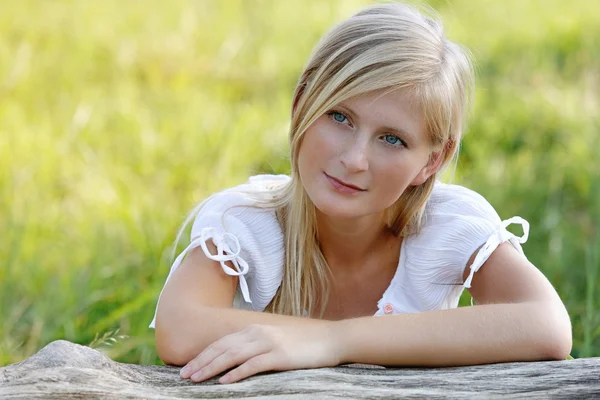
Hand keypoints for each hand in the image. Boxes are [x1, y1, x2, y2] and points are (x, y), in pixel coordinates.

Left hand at [179, 322, 340, 383]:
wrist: (330, 339)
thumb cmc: (303, 343)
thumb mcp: (275, 339)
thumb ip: (256, 345)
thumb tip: (236, 359)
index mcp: (254, 329)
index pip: (222, 342)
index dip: (203, 355)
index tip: (188, 367)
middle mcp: (258, 333)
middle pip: (222, 348)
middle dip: (201, 362)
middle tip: (184, 376)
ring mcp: (269, 342)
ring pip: (233, 355)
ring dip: (212, 368)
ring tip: (196, 379)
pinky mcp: (280, 355)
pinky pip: (253, 365)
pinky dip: (236, 373)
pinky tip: (224, 382)